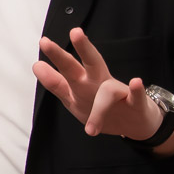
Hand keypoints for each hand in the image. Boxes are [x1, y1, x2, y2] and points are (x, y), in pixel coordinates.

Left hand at [31, 27, 162, 139]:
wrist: (134, 123)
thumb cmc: (102, 106)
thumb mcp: (74, 97)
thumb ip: (57, 83)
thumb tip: (37, 65)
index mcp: (84, 82)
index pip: (69, 67)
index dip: (56, 57)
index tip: (43, 42)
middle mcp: (99, 83)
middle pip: (83, 67)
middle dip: (65, 58)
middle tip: (47, 43)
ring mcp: (118, 93)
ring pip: (108, 91)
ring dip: (99, 109)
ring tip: (91, 131)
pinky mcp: (136, 104)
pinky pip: (137, 96)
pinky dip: (137, 90)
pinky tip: (135, 83)